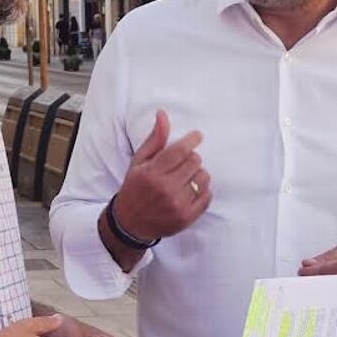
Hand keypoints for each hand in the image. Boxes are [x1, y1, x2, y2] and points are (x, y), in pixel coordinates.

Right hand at [113, 110, 209, 241]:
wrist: (130, 223)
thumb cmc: (135, 187)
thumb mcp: (139, 161)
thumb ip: (155, 139)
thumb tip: (163, 114)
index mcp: (152, 173)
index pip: (181, 150)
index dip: (192, 139)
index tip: (197, 136)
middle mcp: (165, 189)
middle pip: (195, 161)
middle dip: (191, 158)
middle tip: (183, 163)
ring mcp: (177, 205)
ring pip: (203, 178)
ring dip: (198, 174)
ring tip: (185, 178)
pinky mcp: (186, 217)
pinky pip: (207, 196)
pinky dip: (202, 191)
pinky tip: (190, 191)